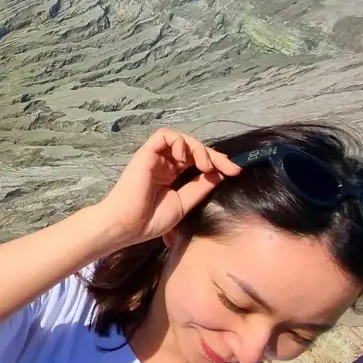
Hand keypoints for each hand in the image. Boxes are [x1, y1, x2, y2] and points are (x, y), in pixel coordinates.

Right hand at [94, 128, 238, 245]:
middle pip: (193, 148)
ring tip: (205, 166)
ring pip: (181, 139)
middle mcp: (164, 163)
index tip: (235, 171)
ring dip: (198, 148)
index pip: (197, 161)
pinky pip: (164, 136)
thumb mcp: (184, 203)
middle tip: (229, 167)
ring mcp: (155, 157)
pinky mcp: (146, 153)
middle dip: (214, 154)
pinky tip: (185, 157)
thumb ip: (200, 187)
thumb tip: (220, 173)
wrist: (128, 226)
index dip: (217, 163)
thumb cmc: (150, 220)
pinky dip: (179, 141)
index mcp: (171, 175)